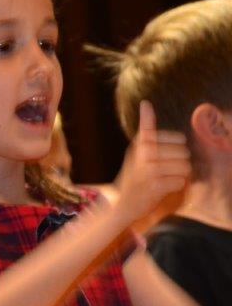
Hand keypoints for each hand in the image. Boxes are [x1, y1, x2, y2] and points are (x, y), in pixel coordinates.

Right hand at [114, 101, 190, 226]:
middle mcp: (143, 154)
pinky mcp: (154, 186)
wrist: (120, 202)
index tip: (163, 154)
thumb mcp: (136, 148)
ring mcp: (148, 171)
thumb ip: (146, 128)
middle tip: (165, 169)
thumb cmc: (134, 173)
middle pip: (184, 152)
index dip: (177, 146)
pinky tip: (163, 188)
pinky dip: (175, 186)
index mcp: (141, 142)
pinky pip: (180, 182)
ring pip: (184, 167)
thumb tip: (146, 103)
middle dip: (179, 162)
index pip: (177, 138)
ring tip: (165, 178)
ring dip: (179, 174)